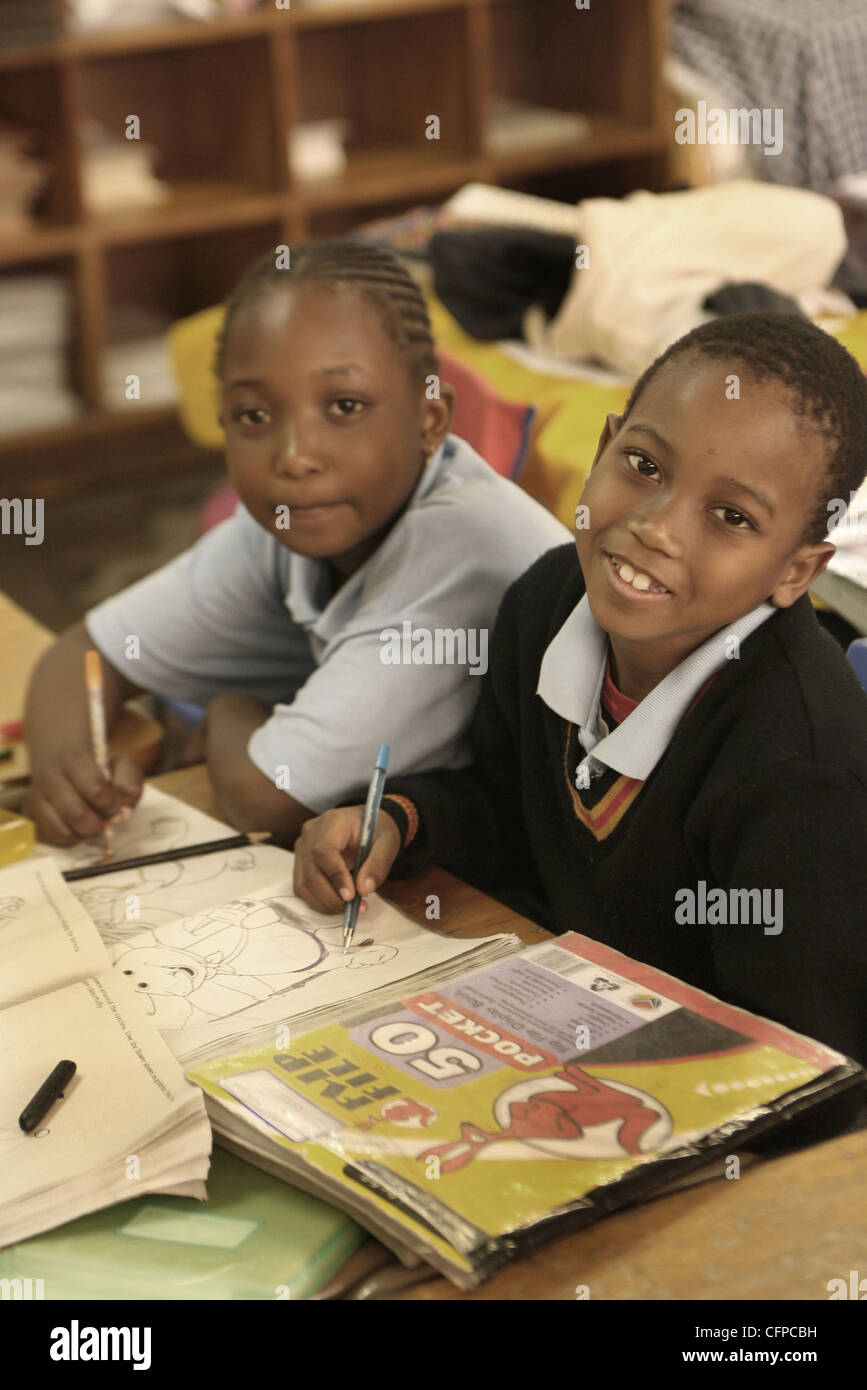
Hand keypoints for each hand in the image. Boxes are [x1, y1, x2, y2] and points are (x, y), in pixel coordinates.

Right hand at [23, 752, 142, 845]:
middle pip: (77, 814)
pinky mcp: (32, 815)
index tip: (115, 804)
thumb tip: (122, 811)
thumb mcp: (122, 765)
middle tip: (104, 818)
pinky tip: (78, 825)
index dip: (111, 804)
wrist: (67, 766)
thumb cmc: (100, 770)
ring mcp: (36, 797)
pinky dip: (73, 838)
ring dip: (84, 833)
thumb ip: (129, 782)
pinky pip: (56, 838)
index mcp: (74, 761)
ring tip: (91, 821)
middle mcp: (50, 777)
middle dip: (98, 823)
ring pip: (64, 830)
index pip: (96, 790)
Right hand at [293, 805, 401, 913]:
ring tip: (350, 907)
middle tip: (357, 907)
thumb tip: (363, 889)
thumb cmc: (375, 831)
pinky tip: (338, 903)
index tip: (352, 896)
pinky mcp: (300, 863)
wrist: (365, 825)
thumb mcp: (387, 843)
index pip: (323, 851)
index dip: (336, 876)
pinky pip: (303, 889)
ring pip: (304, 885)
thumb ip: (378, 864)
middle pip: (312, 872)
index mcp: (333, 821)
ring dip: (326, 903)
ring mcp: (302, 849)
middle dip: (333, 897)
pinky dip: (319, 902)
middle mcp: (311, 833)